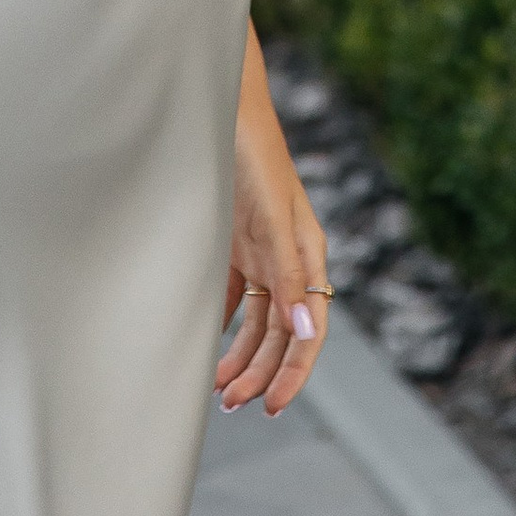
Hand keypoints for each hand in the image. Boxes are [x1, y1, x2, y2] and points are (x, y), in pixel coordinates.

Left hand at [217, 32, 328, 418]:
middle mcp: (288, 259)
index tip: (273, 406)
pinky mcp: (235, 244)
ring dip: (242, 357)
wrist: (219, 109)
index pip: (310, 328)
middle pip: (283, 332)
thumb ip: (289, 274)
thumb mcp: (271, 216)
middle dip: (262, 373)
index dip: (295, 371)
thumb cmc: (252, 155)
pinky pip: (233, 298)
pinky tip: (206, 348)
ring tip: (218, 389)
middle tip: (234, 406)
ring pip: (258, 321)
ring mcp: (261, 252)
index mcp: (308, 253)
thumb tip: (306, 333)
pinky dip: (222, 327)